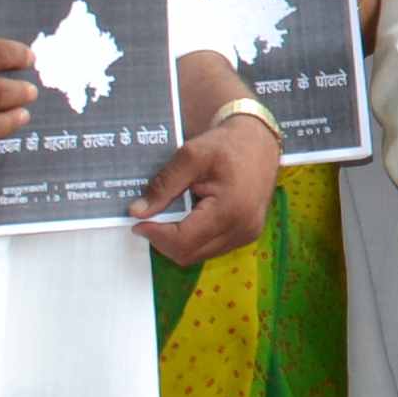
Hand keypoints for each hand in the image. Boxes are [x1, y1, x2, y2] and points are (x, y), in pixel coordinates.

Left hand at [134, 107, 278, 265]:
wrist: (260, 141)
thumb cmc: (227, 144)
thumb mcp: (190, 156)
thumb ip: (163, 185)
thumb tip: (137, 211)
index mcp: (230, 209)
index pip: (183, 240)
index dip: (155, 235)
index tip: (137, 221)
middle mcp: (242, 228)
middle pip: (189, 253)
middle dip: (163, 240)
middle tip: (149, 217)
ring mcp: (247, 234)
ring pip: (199, 255)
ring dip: (178, 240)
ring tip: (169, 214)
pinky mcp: (247, 234)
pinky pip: (211, 248)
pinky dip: (193, 238)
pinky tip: (188, 216)